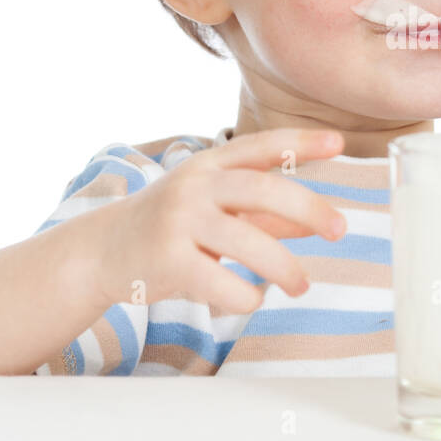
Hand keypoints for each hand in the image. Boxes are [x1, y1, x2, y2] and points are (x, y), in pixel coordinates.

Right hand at [84, 128, 347, 313]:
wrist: (100, 253)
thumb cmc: (169, 229)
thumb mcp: (215, 210)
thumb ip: (264, 214)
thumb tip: (317, 223)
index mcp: (209, 166)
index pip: (260, 145)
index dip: (300, 142)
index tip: (338, 143)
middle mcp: (194, 186)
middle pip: (263, 189)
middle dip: (309, 209)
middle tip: (339, 230)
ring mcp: (178, 221)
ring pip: (248, 242)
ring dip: (284, 267)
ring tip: (301, 285)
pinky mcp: (167, 260)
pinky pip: (222, 282)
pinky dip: (247, 296)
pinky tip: (252, 298)